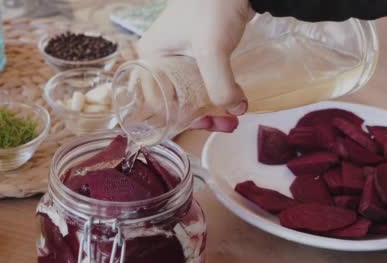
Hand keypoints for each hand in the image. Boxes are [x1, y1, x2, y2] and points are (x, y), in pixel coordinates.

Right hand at [138, 0, 252, 131]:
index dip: (180, 119)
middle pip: (177, 99)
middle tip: (226, 125)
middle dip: (201, 116)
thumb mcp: (212, 51)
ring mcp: (181, 54)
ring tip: (234, 119)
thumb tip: (236, 111)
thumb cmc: (212, 8)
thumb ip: (221, 86)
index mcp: (150, 58)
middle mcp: (161, 59)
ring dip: (212, 107)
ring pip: (192, 91)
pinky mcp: (200, 50)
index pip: (158, 101)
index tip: (206, 126)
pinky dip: (218, 92)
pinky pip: (204, 79)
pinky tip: (234, 100)